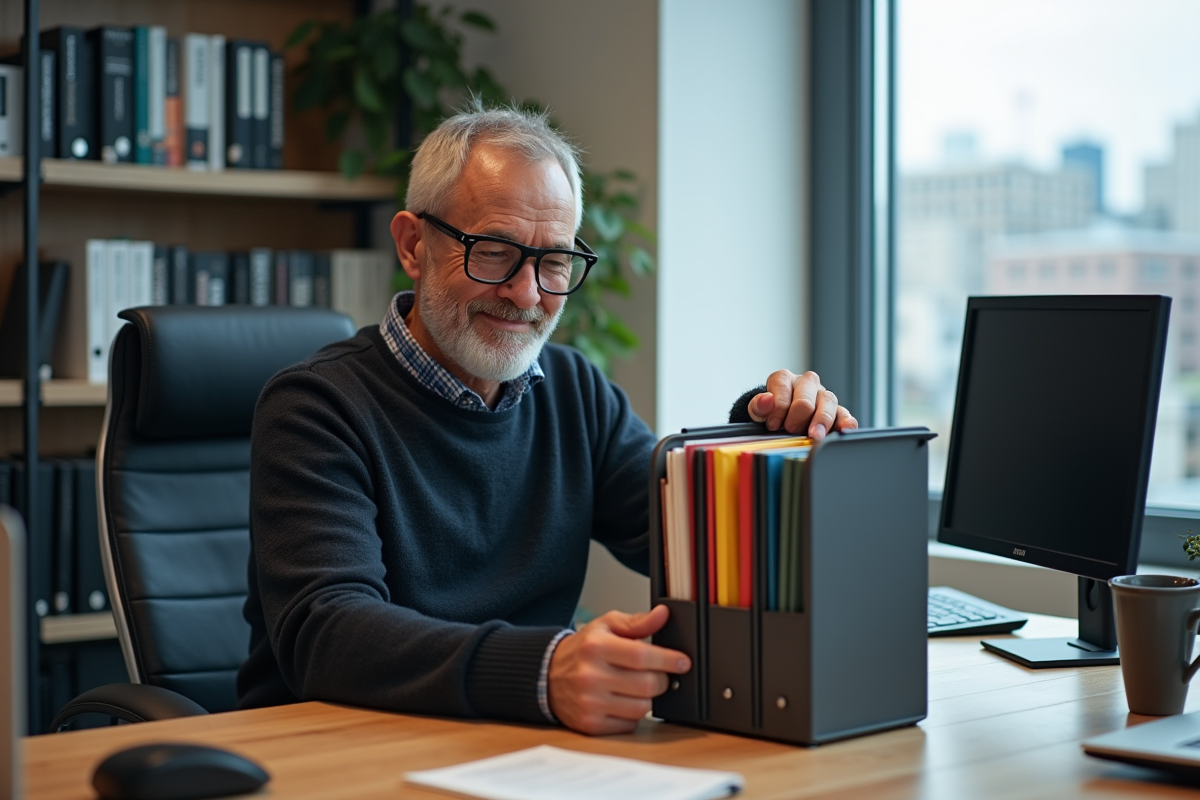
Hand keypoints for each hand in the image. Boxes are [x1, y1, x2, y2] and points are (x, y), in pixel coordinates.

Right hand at [548, 605, 690, 734]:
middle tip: (658, 675)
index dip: (668, 660)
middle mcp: (591, 675)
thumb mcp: (605, 626)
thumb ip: (636, 622)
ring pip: (642, 708)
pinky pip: (629, 724)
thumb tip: (662, 615)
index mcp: (596, 646)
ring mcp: (590, 703)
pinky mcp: (590, 724)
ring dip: (648, 698)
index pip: (642, 656)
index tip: (683, 662)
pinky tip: (622, 701)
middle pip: (647, 685)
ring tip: (637, 687)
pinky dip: (633, 715)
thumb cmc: (582, 650)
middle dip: (661, 680)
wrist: (546, 675)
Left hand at [747, 370, 857, 438]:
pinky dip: (846, 421)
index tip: (773, 424)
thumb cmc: (768, 414)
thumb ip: (758, 405)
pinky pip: (844, 414)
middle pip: (805, 398)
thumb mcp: (757, 411)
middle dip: (797, 417)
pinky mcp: (836, 411)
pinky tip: (845, 429)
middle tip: (790, 429)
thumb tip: (766, 400)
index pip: (783, 387)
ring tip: (814, 436)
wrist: (778, 423)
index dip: (778, 408)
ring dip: (821, 420)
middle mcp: (806, 383)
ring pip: (828, 402)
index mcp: (784, 378)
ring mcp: (822, 396)